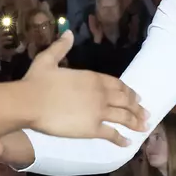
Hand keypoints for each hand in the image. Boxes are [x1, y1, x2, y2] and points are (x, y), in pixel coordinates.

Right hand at [23, 31, 147, 142]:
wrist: (30, 102)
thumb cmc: (36, 81)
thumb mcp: (48, 59)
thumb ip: (61, 47)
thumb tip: (68, 33)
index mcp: (92, 78)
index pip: (117, 84)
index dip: (128, 91)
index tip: (136, 96)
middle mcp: (101, 94)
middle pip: (125, 100)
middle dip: (137, 107)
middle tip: (145, 114)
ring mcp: (99, 111)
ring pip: (124, 117)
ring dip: (136, 122)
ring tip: (144, 127)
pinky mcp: (92, 128)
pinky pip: (112, 134)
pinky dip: (122, 139)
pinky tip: (128, 143)